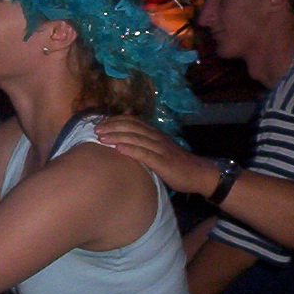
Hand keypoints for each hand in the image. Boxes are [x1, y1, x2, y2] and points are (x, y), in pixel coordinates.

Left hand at [95, 116, 219, 197]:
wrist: (198, 173)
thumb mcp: (160, 151)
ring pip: (136, 138)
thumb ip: (146, 147)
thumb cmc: (177, 165)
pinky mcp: (163, 162)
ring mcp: (160, 148)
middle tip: (95, 130)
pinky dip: (130, 149)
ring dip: (117, 136)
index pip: (133, 121)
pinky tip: (118, 149)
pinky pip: (144, 153)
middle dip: (112, 127)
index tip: (101, 123)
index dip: (116, 120)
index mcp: (155, 133)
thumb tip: (125, 146)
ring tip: (101, 138)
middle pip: (131, 127)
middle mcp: (157, 137)